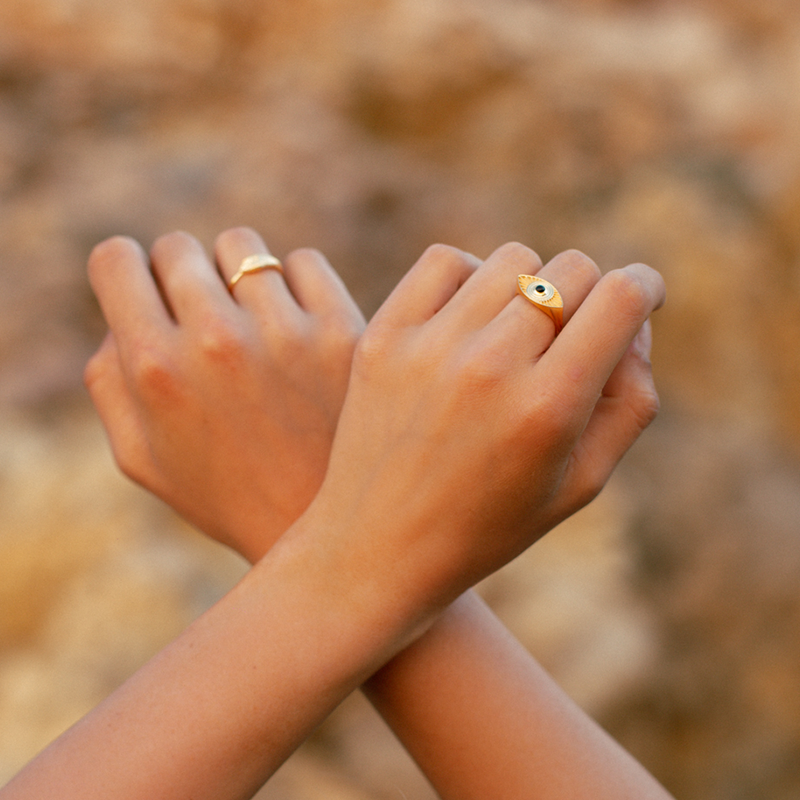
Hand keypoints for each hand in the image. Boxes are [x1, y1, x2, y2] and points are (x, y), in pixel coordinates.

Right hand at [85, 227, 363, 562]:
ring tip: (253, 319)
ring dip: (239, 274)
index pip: (116, 260)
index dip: (126, 271)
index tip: (146, 288)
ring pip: (242, 246)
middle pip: (179, 247)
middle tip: (204, 312)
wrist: (327, 526)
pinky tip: (298, 327)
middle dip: (181, 274)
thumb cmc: (229, 494)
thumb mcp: (143, 458)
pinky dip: (295, 285)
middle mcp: (215, 338)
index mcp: (156, 368)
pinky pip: (303, 263)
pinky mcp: (341, 328)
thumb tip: (122, 317)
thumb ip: (112, 380)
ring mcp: (283, 331)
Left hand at [304, 243, 664, 609]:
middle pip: (571, 270)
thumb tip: (635, 320)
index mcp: (548, 408)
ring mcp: (430, 347)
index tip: (643, 294)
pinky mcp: (383, 336)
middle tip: (571, 335)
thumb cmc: (490, 524)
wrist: (379, 548)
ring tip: (515, 332)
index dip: (646, 286)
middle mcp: (490, 366)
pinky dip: (469, 278)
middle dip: (589, 295)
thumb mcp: (581, 483)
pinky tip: (467, 320)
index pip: (621, 298)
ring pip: (513, 261)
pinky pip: (446, 261)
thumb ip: (630, 399)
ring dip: (529, 288)